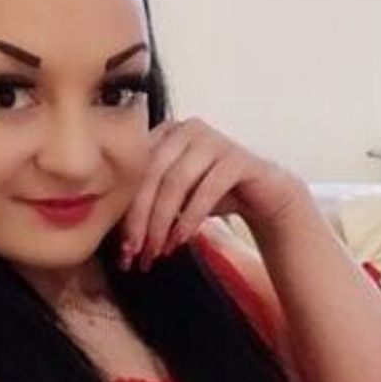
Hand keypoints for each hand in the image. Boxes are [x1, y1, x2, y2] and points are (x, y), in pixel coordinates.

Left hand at [119, 116, 305, 271]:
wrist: (262, 195)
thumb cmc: (211, 196)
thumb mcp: (174, 198)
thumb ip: (148, 205)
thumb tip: (118, 239)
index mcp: (163, 133)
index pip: (134, 171)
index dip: (124, 210)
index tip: (122, 247)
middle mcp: (185, 129)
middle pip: (151, 176)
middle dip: (140, 219)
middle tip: (135, 252)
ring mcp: (212, 139)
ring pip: (175, 182)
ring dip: (162, 222)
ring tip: (157, 250)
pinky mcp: (235, 157)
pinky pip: (206, 189)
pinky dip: (190, 218)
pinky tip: (181, 240)